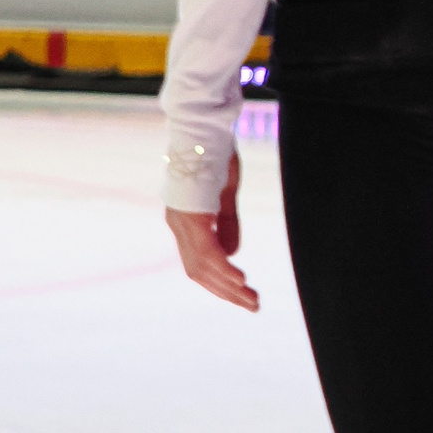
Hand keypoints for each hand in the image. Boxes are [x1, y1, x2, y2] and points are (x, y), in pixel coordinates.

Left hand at [167, 153, 259, 311]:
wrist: (204, 127)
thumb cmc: (214, 155)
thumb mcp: (225, 193)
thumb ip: (227, 223)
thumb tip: (233, 253)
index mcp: (185, 221)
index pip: (200, 263)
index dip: (220, 282)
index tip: (243, 294)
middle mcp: (178, 225)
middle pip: (199, 272)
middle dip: (226, 293)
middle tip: (253, 305)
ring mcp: (182, 221)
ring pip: (202, 267)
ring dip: (227, 287)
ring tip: (250, 299)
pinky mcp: (191, 216)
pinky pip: (207, 251)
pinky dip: (223, 268)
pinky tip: (240, 279)